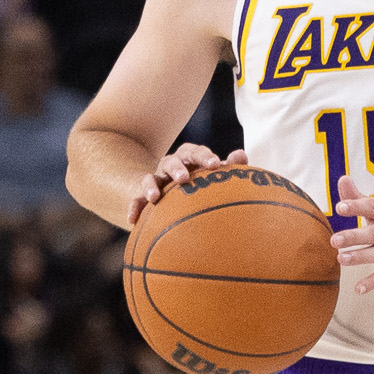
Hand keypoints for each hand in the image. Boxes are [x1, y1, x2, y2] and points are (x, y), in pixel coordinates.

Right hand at [125, 144, 245, 226]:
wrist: (172, 193)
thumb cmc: (200, 182)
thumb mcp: (213, 175)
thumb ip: (229, 167)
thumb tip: (241, 155)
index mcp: (188, 158)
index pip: (195, 152)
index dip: (204, 156)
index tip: (215, 165)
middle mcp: (170, 166)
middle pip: (171, 161)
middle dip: (177, 168)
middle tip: (184, 177)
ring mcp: (156, 180)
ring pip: (149, 178)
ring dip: (150, 186)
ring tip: (154, 197)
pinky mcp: (143, 196)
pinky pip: (136, 200)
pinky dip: (133, 208)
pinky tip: (132, 220)